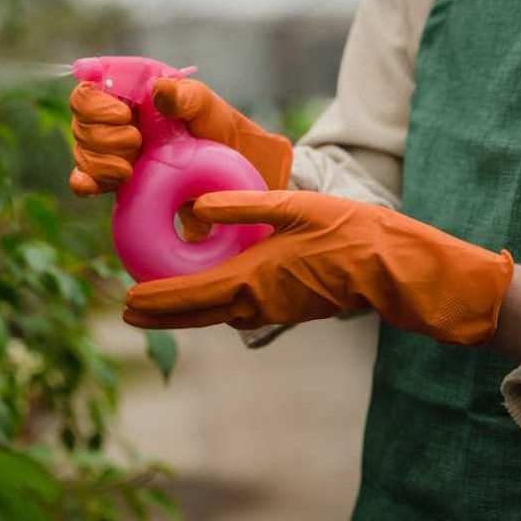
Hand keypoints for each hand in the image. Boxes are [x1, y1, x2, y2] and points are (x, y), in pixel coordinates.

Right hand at [68, 79, 292, 196]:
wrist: (225, 171)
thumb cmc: (215, 127)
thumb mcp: (205, 105)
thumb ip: (183, 96)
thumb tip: (159, 90)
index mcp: (128, 90)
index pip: (88, 88)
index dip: (95, 103)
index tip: (124, 115)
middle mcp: (114, 116)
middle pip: (80, 122)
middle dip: (103, 136)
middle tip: (136, 143)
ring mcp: (111, 148)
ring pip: (81, 150)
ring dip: (101, 162)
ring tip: (131, 168)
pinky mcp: (113, 176)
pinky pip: (84, 178)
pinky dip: (85, 181)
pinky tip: (90, 187)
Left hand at [123, 190, 515, 345]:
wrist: (393, 269)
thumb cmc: (350, 232)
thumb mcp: (295, 208)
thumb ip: (244, 206)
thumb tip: (199, 205)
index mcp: (253, 279)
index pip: (190, 295)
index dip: (155, 301)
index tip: (126, 302)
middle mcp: (257, 302)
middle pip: (196, 314)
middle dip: (161, 314)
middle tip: (129, 311)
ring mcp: (273, 309)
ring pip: (217, 315)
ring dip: (186, 311)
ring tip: (159, 302)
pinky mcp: (288, 308)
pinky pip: (239, 311)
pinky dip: (214, 305)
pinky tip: (209, 292)